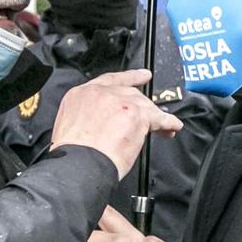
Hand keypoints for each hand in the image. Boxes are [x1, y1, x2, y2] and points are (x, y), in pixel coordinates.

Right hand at [51, 69, 182, 177]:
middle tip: (151, 114)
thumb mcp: (69, 127)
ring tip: (164, 127)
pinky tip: (172, 127)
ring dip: (155, 116)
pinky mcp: (136, 114)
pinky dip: (168, 123)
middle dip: (142, 104)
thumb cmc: (72, 154)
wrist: (78, 165)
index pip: (109, 81)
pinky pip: (158, 117)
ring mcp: (119, 101)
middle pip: (130, 93)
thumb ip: (87, 117)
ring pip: (144, 105)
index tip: (140, 76)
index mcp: (81, 95)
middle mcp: (100, 93)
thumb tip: (101, 125)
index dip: (129, 78)